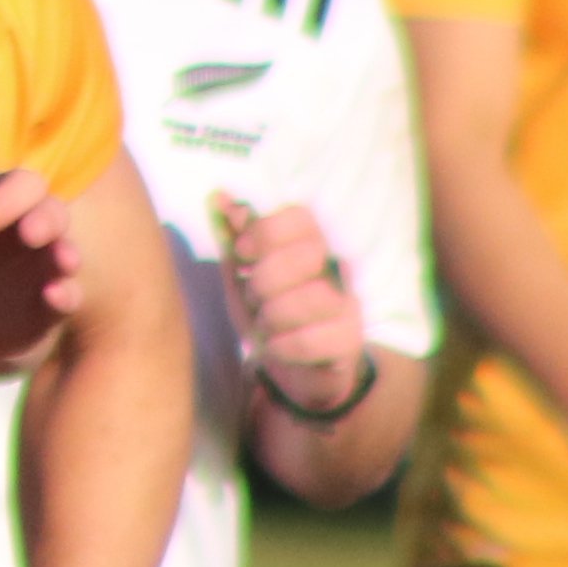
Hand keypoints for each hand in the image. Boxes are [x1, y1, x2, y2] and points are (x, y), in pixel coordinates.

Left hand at [0, 169, 83, 374]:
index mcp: (9, 199)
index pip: (22, 187)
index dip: (4, 201)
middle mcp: (36, 229)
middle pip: (53, 216)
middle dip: (46, 222)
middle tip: (30, 233)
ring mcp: (46, 268)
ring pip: (66, 258)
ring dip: (66, 259)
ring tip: (64, 262)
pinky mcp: (46, 307)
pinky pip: (63, 300)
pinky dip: (64, 298)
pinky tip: (54, 296)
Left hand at [211, 193, 374, 421]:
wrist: (296, 370)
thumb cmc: (270, 316)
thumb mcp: (243, 278)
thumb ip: (233, 240)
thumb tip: (219, 196)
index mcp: (310, 246)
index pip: (301, 216)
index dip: (266, 232)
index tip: (243, 254)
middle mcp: (336, 270)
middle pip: (308, 254)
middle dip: (266, 279)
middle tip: (256, 299)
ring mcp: (348, 306)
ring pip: (313, 297)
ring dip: (274, 315)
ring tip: (266, 326)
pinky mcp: (348, 342)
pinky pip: (312, 339)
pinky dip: (283, 346)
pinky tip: (277, 347)